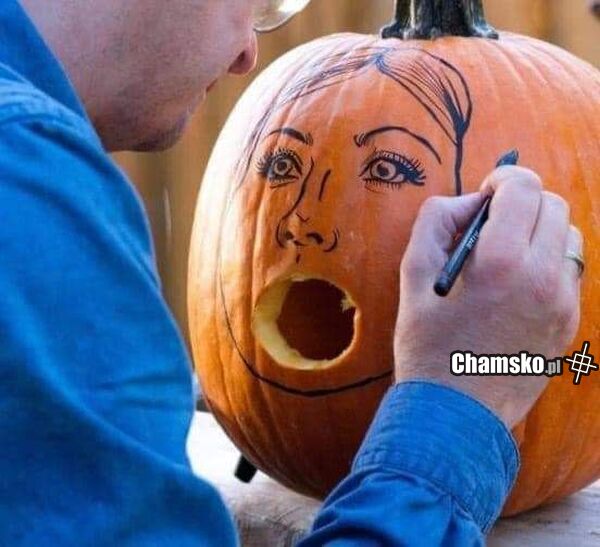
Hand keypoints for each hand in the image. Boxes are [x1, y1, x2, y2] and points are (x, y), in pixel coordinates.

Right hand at [393, 166, 581, 427]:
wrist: (456, 413)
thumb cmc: (427, 345)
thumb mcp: (413, 277)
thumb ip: (436, 223)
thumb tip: (470, 203)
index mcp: (502, 262)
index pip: (525, 187)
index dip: (504, 179)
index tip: (486, 194)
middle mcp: (544, 277)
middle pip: (554, 205)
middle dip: (522, 202)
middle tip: (491, 224)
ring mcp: (564, 303)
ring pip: (569, 236)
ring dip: (540, 231)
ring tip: (507, 254)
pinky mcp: (569, 322)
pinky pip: (569, 271)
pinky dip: (547, 261)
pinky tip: (516, 283)